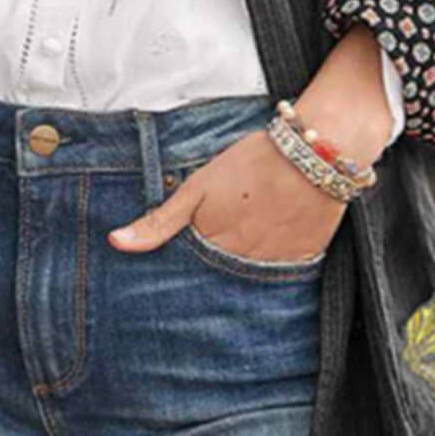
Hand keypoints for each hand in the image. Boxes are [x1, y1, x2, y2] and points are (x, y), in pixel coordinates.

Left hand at [108, 24, 394, 257]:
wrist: (318, 152)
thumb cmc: (253, 163)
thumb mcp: (197, 188)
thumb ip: (159, 221)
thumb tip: (115, 243)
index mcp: (213, 247)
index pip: (188, 275)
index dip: (180, 272)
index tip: (167, 280)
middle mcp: (242, 264)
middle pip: (217, 283)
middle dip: (208, 280)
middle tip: (207, 264)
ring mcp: (275, 266)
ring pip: (247, 282)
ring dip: (238, 276)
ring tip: (239, 252)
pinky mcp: (304, 261)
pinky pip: (282, 277)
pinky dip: (271, 269)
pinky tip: (268, 249)